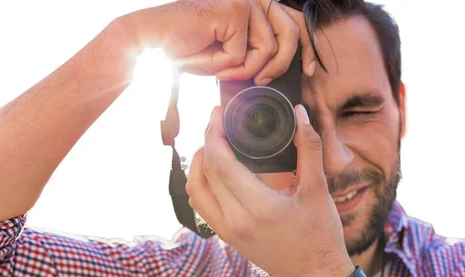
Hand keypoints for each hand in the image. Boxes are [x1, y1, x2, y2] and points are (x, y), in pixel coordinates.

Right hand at [118, 0, 316, 84]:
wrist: (154, 39)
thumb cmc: (190, 48)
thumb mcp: (231, 56)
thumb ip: (256, 57)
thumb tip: (278, 72)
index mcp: (258, 8)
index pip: (295, 23)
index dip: (307, 49)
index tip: (310, 72)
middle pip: (291, 33)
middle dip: (282, 65)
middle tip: (262, 81)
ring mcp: (245, 1)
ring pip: (268, 48)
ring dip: (245, 69)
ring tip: (222, 70)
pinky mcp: (233, 9)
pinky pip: (243, 53)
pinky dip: (226, 66)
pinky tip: (210, 62)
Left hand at [185, 105, 354, 276]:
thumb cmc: (320, 235)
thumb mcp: (318, 189)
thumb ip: (308, 148)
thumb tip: (300, 114)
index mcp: (258, 206)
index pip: (221, 163)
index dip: (214, 134)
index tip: (217, 114)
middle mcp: (236, 220)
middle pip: (206, 172)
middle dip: (207, 141)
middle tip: (217, 122)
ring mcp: (228, 231)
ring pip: (196, 190)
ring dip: (199, 163)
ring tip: (212, 144)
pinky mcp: (227, 237)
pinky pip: (201, 205)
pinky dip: (201, 184)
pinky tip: (213, 171)